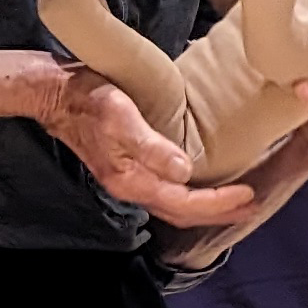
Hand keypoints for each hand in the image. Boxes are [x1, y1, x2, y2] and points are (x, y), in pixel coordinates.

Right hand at [40, 64, 258, 229]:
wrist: (56, 94)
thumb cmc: (89, 101)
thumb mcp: (122, 118)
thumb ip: (152, 148)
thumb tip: (185, 173)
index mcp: (132, 181)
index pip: (184, 204)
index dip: (219, 203)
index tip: (248, 195)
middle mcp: (132, 187)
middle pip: (182, 213)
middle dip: (218, 213)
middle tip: (251, 207)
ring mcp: (128, 179)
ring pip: (174, 205)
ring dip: (206, 206)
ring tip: (234, 201)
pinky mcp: (127, 166)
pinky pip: (166, 191)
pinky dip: (189, 194)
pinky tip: (199, 183)